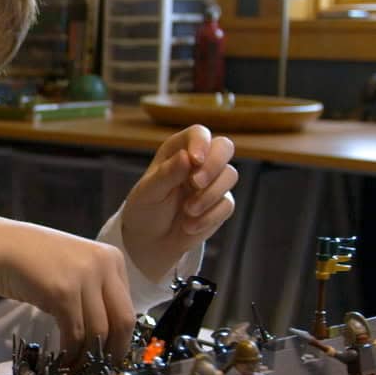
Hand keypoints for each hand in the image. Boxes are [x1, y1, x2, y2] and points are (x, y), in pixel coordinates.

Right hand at [0, 214, 134, 356]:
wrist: (0, 247)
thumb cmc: (32, 259)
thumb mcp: (75, 267)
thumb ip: (95, 289)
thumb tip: (106, 332)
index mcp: (112, 258)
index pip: (128, 307)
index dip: (122, 337)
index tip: (110, 355)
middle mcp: (105, 265)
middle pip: (122, 320)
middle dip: (113, 351)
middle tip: (100, 369)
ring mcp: (85, 277)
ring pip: (99, 331)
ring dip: (88, 356)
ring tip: (77, 368)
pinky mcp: (64, 292)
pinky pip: (75, 332)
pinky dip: (70, 352)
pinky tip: (63, 360)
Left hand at [119, 125, 237, 281]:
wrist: (151, 240)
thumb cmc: (145, 208)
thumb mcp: (149, 192)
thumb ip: (167, 174)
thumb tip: (186, 156)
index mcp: (178, 150)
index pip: (198, 134)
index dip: (201, 143)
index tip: (194, 160)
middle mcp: (199, 162)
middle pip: (224, 147)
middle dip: (213, 165)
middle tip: (195, 183)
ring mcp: (213, 182)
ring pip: (230, 175)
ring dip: (209, 195)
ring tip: (187, 211)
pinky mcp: (221, 203)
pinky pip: (227, 204)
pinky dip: (209, 217)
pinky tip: (189, 226)